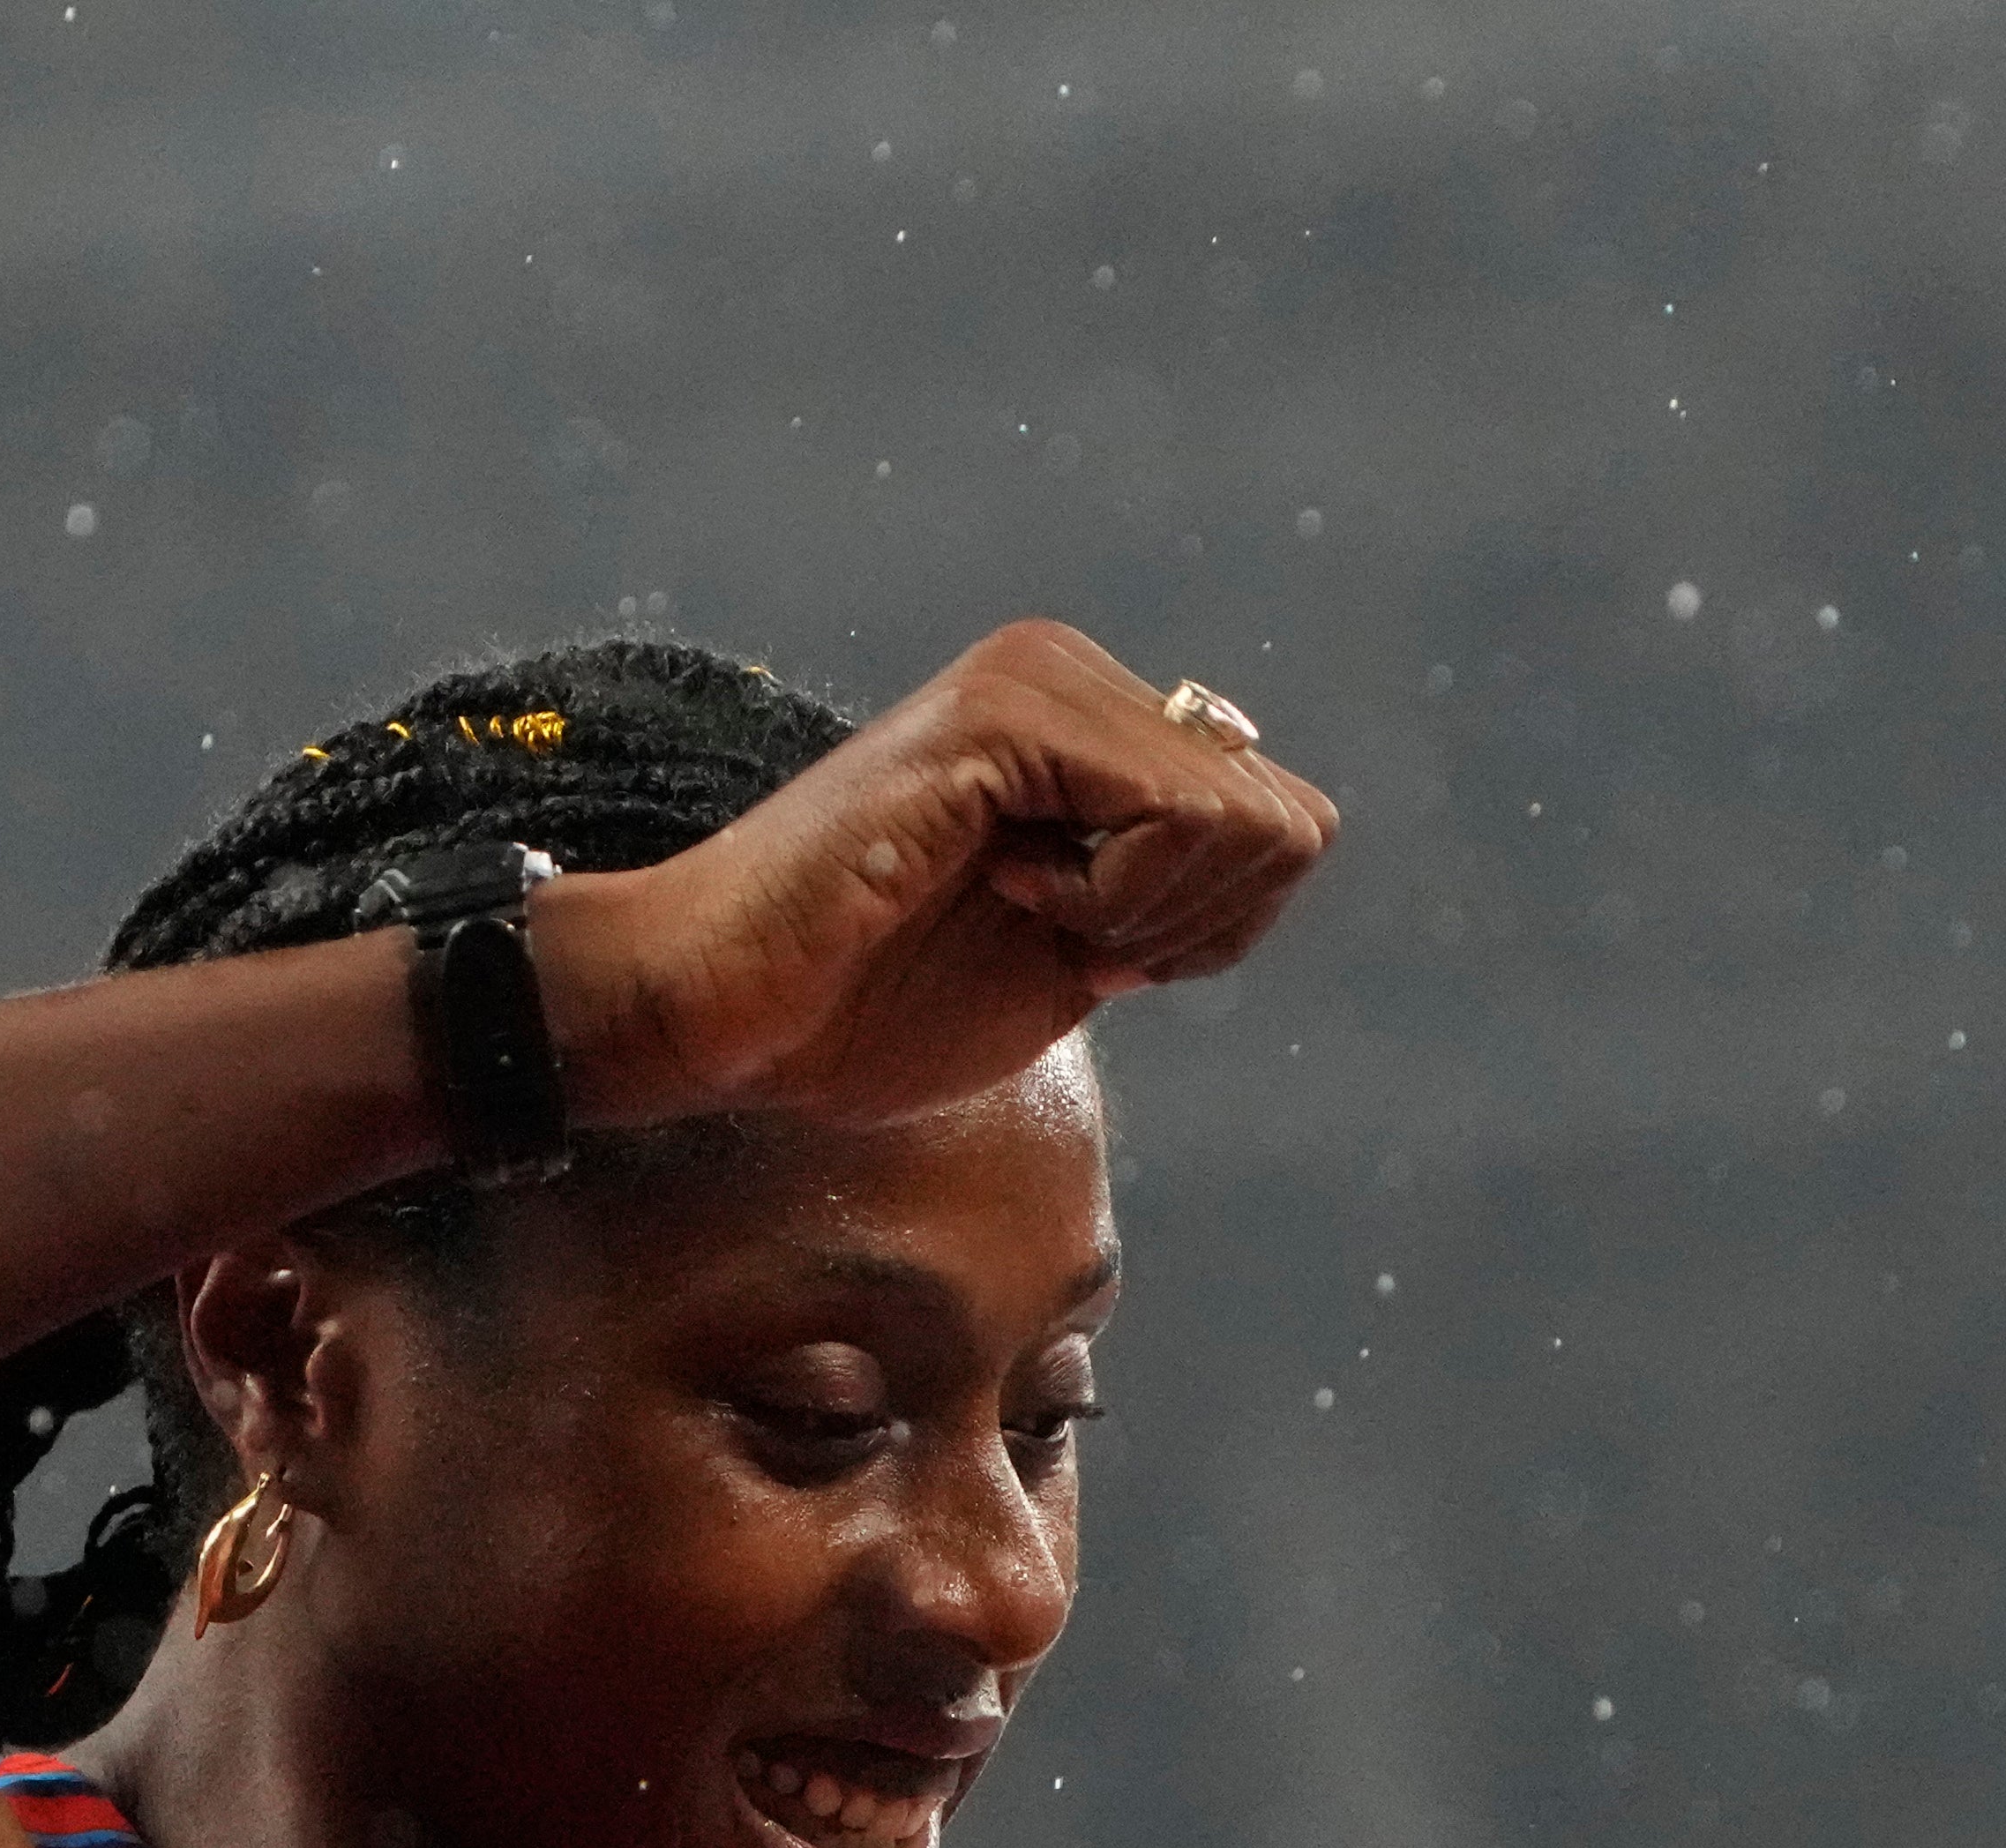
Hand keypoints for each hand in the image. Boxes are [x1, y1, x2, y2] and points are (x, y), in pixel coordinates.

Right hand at [529, 619, 1339, 1131]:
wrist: (720, 1017)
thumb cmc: (862, 1006)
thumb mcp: (1066, 950)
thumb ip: (1160, 893)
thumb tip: (1279, 847)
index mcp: (1086, 720)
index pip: (1278, 823)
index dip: (1213, 929)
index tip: (1093, 952)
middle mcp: (1069, 672)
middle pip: (1285, 824)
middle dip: (1196, 926)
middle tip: (1065, 939)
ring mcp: (1036, 682)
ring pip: (1248, 820)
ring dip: (1152, 913)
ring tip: (1026, 911)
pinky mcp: (1001, 721)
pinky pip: (1176, 818)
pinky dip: (1115, 898)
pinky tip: (1008, 894)